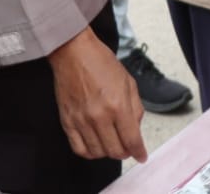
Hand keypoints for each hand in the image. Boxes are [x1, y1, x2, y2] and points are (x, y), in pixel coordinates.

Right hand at [48, 26, 146, 163]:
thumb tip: (135, 130)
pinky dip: (89, 152)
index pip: (131, 140)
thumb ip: (135, 108)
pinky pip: (78, 148)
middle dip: (125, 152)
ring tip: (111, 143)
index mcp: (118, 105)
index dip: (139, 152)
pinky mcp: (67, 121)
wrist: (74, 52)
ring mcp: (81, 120)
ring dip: (108, 152)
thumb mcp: (128, 82)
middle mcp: (99, 116)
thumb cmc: (101, 62)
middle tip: (127, 148)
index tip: (141, 156)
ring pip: (98, 152)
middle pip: (115, 151)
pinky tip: (95, 145)